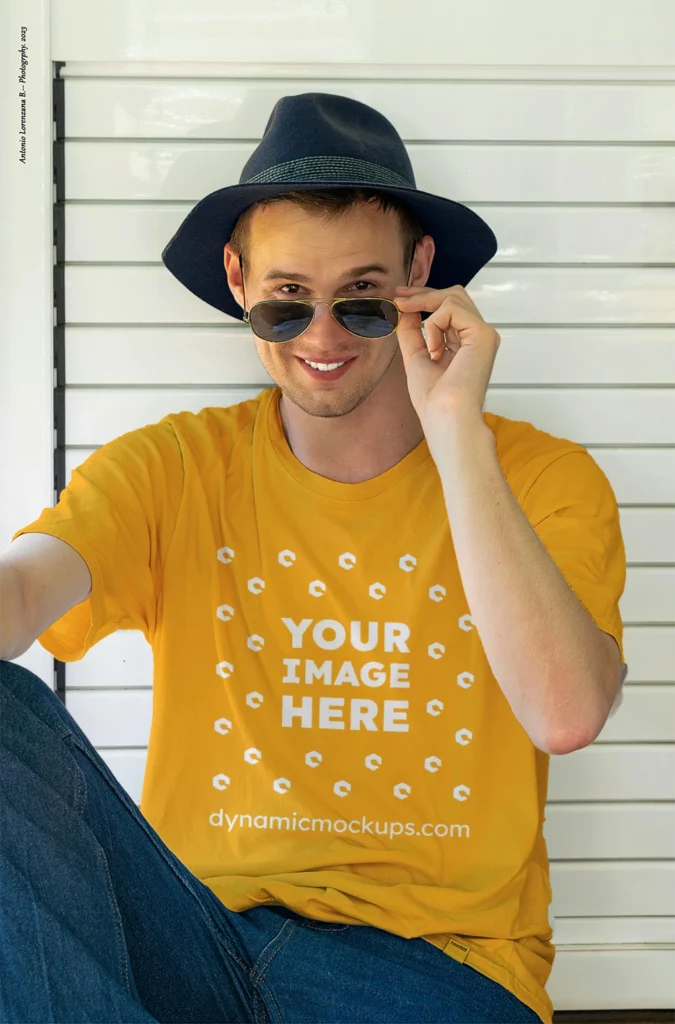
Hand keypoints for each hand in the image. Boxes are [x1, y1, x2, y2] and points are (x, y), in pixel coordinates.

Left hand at [394, 284, 499, 431]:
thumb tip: (405, 307)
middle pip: (454, 295)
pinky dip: (434, 325)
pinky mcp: (483, 334)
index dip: (424, 298)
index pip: (450, 307)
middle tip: (399, 299)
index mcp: (466, 343)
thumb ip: (412, 331)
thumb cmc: (433, 399)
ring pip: (453, 297)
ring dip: (424, 306)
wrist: (445, 417)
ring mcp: (484, 334)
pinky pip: (452, 309)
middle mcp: (478, 337)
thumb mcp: (415, 356)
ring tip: (413, 329)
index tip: (399, 298)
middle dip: (423, 294)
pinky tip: (434, 350)